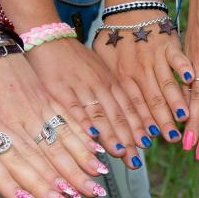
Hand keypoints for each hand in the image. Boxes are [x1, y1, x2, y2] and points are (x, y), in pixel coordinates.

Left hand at [0, 52, 104, 197]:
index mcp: (1, 130)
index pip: (25, 164)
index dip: (41, 184)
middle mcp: (24, 122)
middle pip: (51, 155)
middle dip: (70, 177)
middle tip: (87, 195)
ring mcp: (40, 108)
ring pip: (64, 138)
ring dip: (82, 159)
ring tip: (98, 177)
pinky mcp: (49, 97)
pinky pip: (70, 118)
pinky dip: (84, 135)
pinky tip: (97, 148)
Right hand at [29, 37, 143, 168]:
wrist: (50, 37)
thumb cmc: (76, 60)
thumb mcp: (100, 72)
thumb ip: (112, 93)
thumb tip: (126, 118)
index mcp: (111, 81)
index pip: (129, 107)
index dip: (139, 126)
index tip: (148, 144)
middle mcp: (101, 85)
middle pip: (118, 115)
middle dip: (129, 139)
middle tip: (137, 160)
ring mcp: (81, 87)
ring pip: (101, 114)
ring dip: (112, 135)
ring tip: (120, 154)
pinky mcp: (60, 90)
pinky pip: (75, 108)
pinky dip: (84, 123)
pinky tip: (92, 137)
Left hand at [94, 11, 191, 147]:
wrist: (128, 9)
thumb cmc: (114, 40)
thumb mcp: (102, 64)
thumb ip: (106, 88)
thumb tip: (102, 118)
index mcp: (121, 78)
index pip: (131, 107)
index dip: (138, 126)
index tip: (145, 143)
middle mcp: (138, 70)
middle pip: (150, 100)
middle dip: (161, 121)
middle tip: (172, 139)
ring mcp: (154, 58)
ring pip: (165, 83)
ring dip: (175, 101)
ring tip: (184, 119)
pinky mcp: (169, 45)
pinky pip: (177, 57)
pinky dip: (184, 66)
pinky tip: (191, 79)